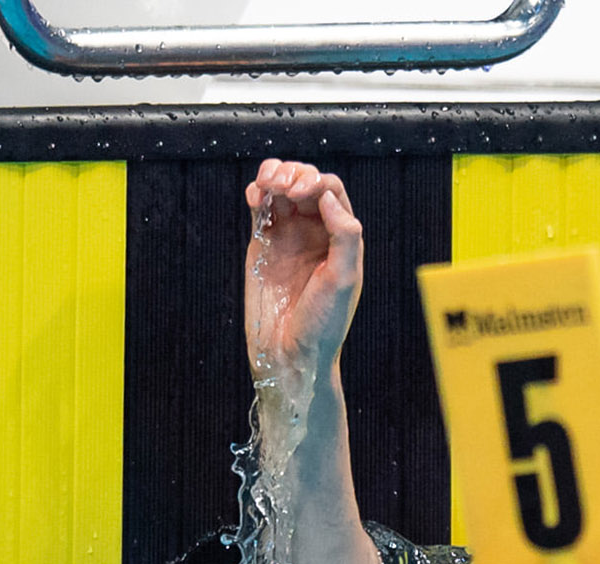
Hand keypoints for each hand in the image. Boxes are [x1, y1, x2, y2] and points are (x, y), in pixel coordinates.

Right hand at [244, 159, 363, 377]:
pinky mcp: (262, 246)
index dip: (316, 182)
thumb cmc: (323, 322)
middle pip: (306, 183)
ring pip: (281, 190)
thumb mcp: (344, 279)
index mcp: (341, 237)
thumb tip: (328, 198)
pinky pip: (261, 210)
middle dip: (294, 174)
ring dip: (273, 176)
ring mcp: (288, 236)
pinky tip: (255, 196)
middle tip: (282, 187)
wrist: (290, 353)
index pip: (331, 191)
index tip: (302, 194)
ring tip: (266, 184)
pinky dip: (257, 194)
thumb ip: (343, 236)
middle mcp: (315, 232)